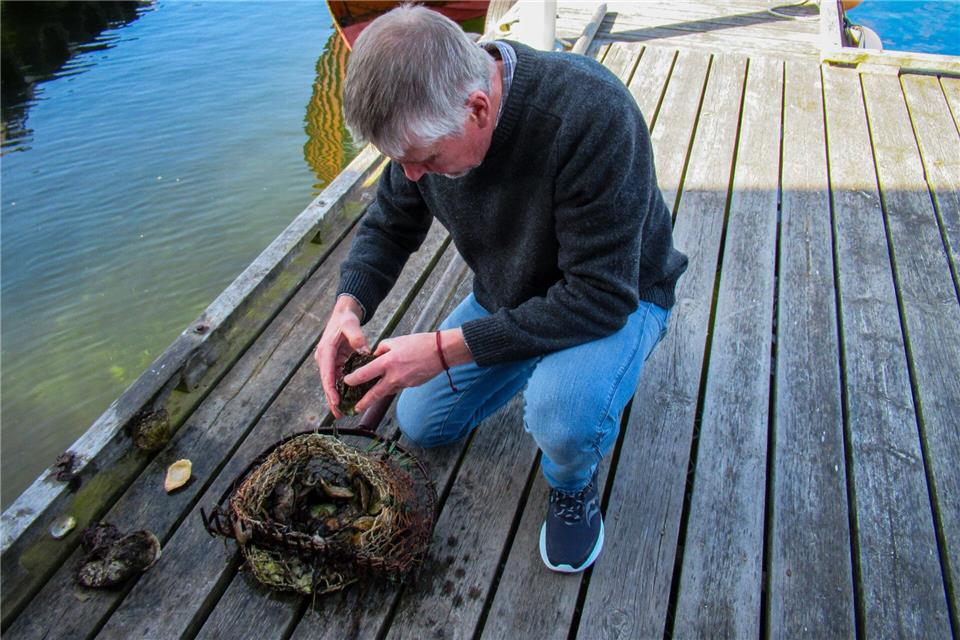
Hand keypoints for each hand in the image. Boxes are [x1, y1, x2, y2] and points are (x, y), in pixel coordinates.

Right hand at [314, 295, 368, 417]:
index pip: (327, 373)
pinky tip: (348, 401)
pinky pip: (339, 379)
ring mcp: (330, 362)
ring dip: (336, 398)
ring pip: (332, 383)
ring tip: (342, 413)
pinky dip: (343, 390)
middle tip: (338, 414)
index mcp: (326, 351)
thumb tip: (365, 352)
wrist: (343, 315)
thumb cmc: (346, 320)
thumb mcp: (351, 325)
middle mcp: (325, 358)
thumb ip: (357, 338)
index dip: (331, 388)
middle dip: (332, 399)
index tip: (336, 400)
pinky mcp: (336, 363)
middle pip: (327, 382)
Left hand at [343, 329, 471, 413]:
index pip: (365, 374)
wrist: (440, 352)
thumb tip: (374, 357)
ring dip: (377, 396)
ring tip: (367, 401)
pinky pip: (397, 388)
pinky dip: (391, 387)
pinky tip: (388, 384)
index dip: (353, 380)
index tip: (346, 382)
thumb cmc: (418, 343)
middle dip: (363, 402)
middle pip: (374, 393)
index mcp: (387, 362)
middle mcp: (394, 376)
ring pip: (386, 392)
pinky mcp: (411, 385)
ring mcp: (403, 383)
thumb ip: (381, 349)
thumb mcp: (396, 341)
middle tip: (355, 408)